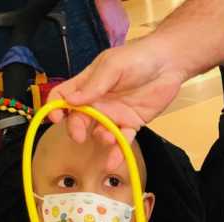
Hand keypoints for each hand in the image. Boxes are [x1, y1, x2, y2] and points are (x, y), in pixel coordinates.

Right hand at [48, 38, 186, 168]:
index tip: (54, 118)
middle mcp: (98, 101)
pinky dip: (117, 152)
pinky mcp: (131, 125)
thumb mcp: (112, 66)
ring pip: (100, 132)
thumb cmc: (138, 58)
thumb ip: (93, 85)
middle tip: (79, 136)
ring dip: (100, 139)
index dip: (55, 107)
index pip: (64, 96)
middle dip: (76, 128)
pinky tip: (114, 161)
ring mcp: (114, 115)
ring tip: (108, 137)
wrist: (168, 64)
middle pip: (79, 119)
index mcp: (88, 83)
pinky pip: (121, 141)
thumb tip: (70, 102)